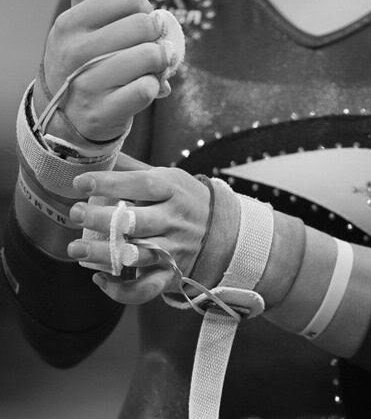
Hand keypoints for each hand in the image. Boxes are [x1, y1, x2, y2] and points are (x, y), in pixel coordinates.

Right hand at [36, 0, 168, 142]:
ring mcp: (88, 84)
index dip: (145, 9)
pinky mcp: (105, 112)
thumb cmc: (83, 62)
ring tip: (154, 68)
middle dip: (158, 36)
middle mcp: (76, 52)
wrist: (70, 115)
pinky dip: (157, 87)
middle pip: (143, 25)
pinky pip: (148, 89)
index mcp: (70, 24)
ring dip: (161, 63)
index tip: (141, 23)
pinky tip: (149, 88)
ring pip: (150, 57)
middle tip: (154, 46)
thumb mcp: (78, 26)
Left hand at [67, 163, 209, 303]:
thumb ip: (134, 169)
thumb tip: (101, 153)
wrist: (222, 230)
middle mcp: (173, 220)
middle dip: (102, 219)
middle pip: (137, 221)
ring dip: (104, 254)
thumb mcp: (169, 177)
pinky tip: (101, 279)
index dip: (110, 183)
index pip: (141, 184)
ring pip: (137, 255)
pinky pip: (146, 289)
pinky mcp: (170, 274)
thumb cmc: (185, 200)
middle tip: (76, 213)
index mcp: (172, 190)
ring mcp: (173, 249)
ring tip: (77, 249)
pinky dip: (121, 289)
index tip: (81, 182)